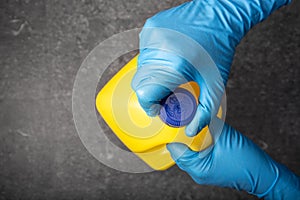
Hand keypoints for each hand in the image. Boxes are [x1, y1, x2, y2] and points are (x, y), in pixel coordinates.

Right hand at [132, 0, 291, 135]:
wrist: (220, 15)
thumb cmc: (220, 49)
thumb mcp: (216, 85)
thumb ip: (204, 112)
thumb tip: (191, 130)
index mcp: (174, 65)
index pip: (145, 95)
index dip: (151, 106)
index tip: (161, 108)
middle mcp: (158, 49)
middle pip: (141, 83)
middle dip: (153, 92)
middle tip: (170, 91)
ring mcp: (152, 35)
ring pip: (141, 67)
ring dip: (153, 75)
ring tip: (173, 72)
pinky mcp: (150, 27)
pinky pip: (144, 52)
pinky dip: (154, 60)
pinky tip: (170, 56)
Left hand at [167, 118, 299, 198]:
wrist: (263, 174)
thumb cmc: (247, 161)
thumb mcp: (225, 137)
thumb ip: (209, 124)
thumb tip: (198, 113)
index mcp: (197, 168)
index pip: (176, 149)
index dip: (174, 133)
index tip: (174, 121)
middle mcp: (197, 173)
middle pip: (180, 151)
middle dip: (181, 136)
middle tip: (182, 121)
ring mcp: (202, 172)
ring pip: (188, 153)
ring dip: (189, 140)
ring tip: (192, 127)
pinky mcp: (208, 169)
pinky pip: (196, 155)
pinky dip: (196, 145)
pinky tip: (201, 136)